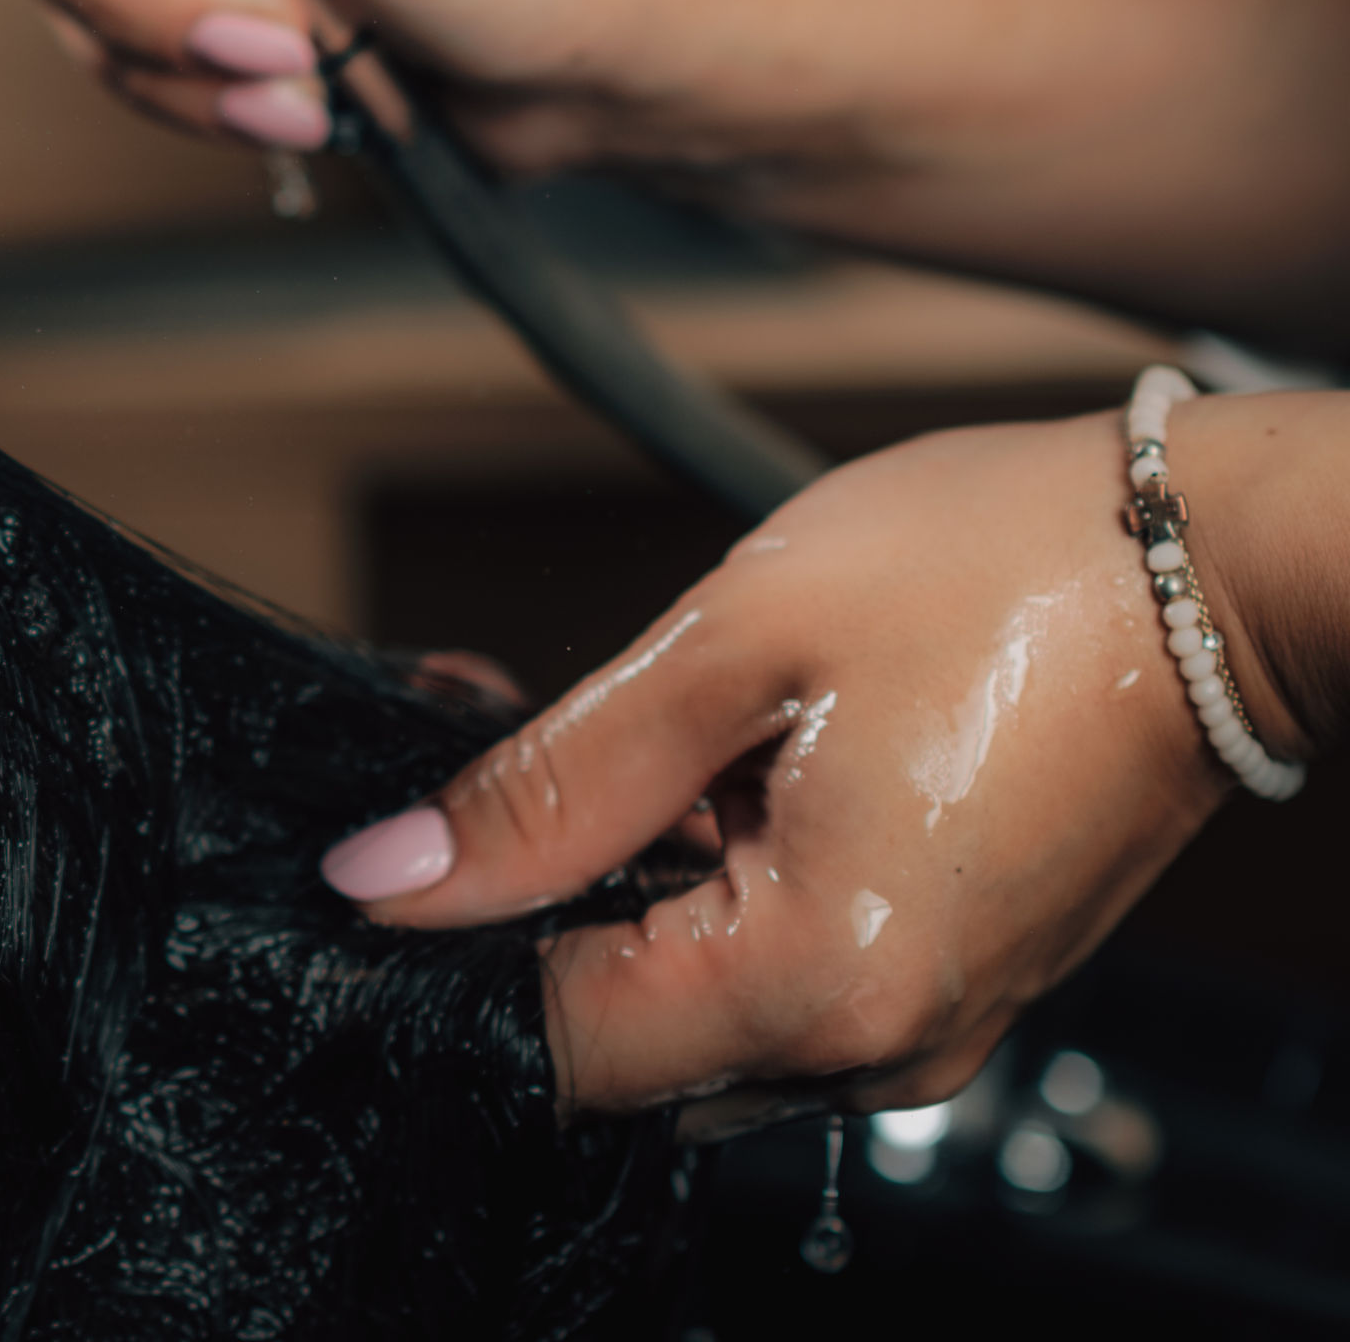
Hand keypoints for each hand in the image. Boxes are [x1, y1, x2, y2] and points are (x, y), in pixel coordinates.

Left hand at [323, 403, 1334, 1122]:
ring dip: (614, 881)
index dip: (453, 937)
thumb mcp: (730, 648)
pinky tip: (690, 759)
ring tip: (610, 724)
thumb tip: (387, 879)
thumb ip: (548, 783)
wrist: (1213, 560)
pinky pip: (771, 966)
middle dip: (528, 898)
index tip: (415, 824)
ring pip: (685, 1001)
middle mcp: (877, 1041)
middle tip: (496, 735)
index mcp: (818, 982)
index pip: (552, 1041)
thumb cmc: (1006, 573)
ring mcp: (922, 1017)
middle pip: (613, 1034)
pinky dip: (702, 879)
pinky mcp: (942, 973)